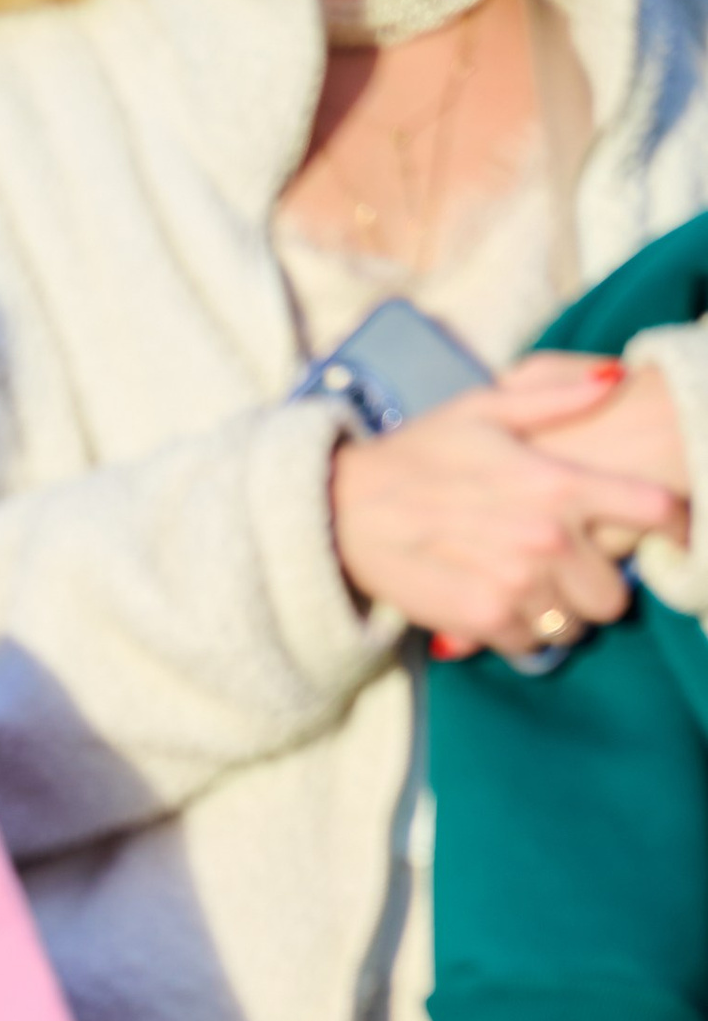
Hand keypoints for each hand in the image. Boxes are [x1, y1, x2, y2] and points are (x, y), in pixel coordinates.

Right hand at [330, 364, 675, 657]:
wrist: (346, 509)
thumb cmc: (418, 453)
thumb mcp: (486, 406)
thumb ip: (558, 395)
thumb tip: (617, 377)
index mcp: (556, 480)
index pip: (651, 510)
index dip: (677, 526)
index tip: (677, 535)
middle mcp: (544, 537)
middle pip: (617, 592)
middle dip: (603, 586)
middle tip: (579, 572)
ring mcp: (514, 585)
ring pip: (575, 625)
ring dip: (563, 613)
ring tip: (536, 589)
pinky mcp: (481, 620)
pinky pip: (531, 643)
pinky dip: (523, 632)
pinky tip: (503, 605)